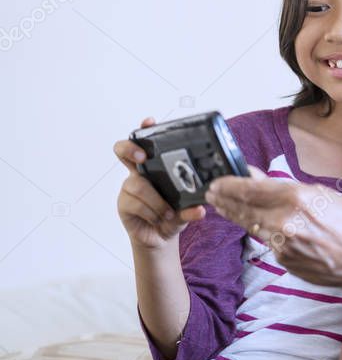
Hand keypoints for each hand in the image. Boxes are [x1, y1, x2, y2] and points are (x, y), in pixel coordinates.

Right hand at [114, 117, 204, 250]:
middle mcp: (139, 173)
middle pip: (123, 151)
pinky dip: (150, 212)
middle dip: (131, 149)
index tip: (150, 121)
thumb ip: (191, 208)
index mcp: (156, 167)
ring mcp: (129, 187)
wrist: (160, 238)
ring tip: (168, 213)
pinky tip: (159, 218)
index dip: (145, 129)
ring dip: (155, 201)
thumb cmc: (174, 215)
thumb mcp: (187, 209)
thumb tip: (200, 209)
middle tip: (142, 159)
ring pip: (137, 185)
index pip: (147, 142)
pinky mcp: (123, 203)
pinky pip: (134, 203)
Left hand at [205, 175, 341, 294]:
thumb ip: (287, 187)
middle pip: (244, 208)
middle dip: (225, 200)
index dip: (229, 185)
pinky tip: (256, 225)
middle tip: (211, 193)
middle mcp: (285, 221)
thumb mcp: (323, 195)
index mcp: (296, 198)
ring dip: (236, 216)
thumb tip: (258, 177)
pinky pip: (267, 242)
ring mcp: (282, 245)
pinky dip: (261, 232)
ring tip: (224, 207)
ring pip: (251, 226)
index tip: (217, 181)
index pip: (250, 189)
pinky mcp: (284, 261)